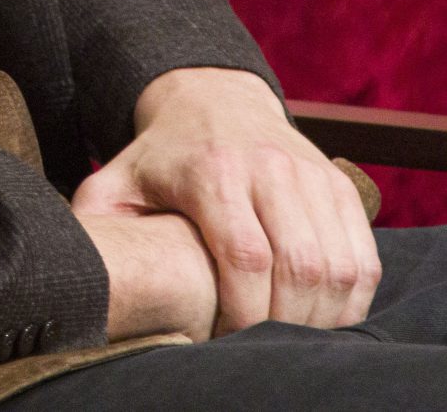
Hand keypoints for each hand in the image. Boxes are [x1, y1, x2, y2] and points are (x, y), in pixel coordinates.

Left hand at [71, 67, 378, 333]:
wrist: (215, 99)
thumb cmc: (162, 156)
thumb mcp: (118, 179)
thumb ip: (99, 221)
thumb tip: (82, 269)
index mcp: (212, 170)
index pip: (245, 257)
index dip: (240, 314)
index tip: (221, 339)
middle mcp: (269, 167)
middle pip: (299, 268)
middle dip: (281, 324)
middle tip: (256, 347)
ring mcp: (310, 175)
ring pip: (339, 267)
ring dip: (320, 318)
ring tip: (286, 338)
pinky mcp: (339, 186)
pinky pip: (364, 257)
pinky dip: (351, 300)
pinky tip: (319, 317)